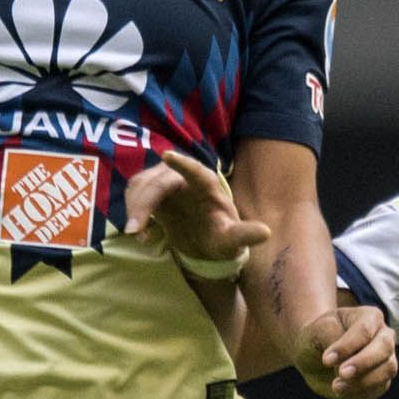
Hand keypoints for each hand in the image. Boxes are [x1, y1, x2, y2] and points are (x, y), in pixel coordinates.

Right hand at [121, 150, 268, 275]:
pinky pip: (135, 194)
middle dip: (144, 203)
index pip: (195, 170)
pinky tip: (142, 234)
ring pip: (142, 185)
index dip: (183, 163)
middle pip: (159, 181)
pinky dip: (132, 211)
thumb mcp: (232, 240)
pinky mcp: (153, 193)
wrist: (207, 242)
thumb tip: (266, 232)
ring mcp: (166, 183)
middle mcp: (184, 179)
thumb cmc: (222, 238)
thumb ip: (244, 235)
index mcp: (207, 185)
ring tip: (137, 234)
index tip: (167, 156)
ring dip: (134, 207)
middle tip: (134, 229)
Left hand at [293, 302, 395, 398]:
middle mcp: (384, 336)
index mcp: (370, 317)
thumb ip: (330, 336)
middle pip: (384, 347)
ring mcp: (387, 358)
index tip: (326, 360)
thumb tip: (343, 360)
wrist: (315, 357)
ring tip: (336, 386)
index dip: (347, 346)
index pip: (364, 330)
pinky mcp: (382, 380)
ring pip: (387, 369)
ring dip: (363, 381)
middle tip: (341, 373)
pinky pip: (379, 388)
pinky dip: (360, 392)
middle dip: (363, 362)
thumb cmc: (318, 337)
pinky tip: (342, 390)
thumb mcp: (316, 330)